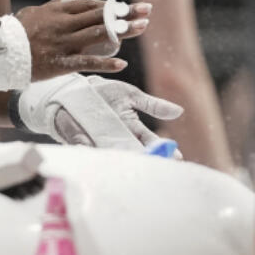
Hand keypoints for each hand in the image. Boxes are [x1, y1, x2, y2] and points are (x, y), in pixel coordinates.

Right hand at [15, 0, 151, 80]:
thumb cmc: (18, 31)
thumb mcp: (38, 11)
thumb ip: (58, 0)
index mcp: (60, 11)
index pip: (92, 5)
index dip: (113, 6)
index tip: (131, 6)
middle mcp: (65, 24)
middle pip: (101, 17)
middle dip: (126, 14)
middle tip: (147, 11)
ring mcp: (63, 43)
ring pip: (97, 35)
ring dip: (122, 32)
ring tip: (142, 29)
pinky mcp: (60, 63)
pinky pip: (85, 62)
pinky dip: (104, 63)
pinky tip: (121, 65)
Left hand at [15, 73, 183, 149]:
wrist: (75, 89)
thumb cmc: (104, 92)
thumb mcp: (130, 95)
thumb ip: (152, 105)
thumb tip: (179, 111)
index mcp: (131, 129)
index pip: (149, 141)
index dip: (161, 149)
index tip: (176, 156)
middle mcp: (117, 139)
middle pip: (133, 153)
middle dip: (144, 160)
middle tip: (155, 165)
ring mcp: (100, 141)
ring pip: (113, 155)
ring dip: (120, 160)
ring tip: (130, 163)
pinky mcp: (80, 140)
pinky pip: (85, 149)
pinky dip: (87, 151)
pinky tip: (93, 152)